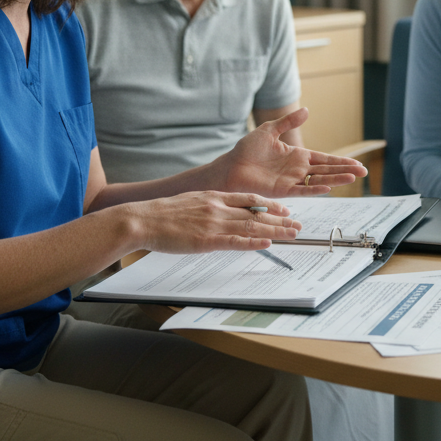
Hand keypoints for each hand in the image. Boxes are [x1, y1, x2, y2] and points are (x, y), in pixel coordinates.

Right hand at [127, 192, 301, 252]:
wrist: (142, 219)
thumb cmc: (161, 213)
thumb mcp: (190, 201)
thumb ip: (208, 206)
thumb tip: (220, 213)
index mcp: (214, 196)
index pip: (249, 199)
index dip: (270, 205)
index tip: (284, 209)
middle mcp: (218, 207)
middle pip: (256, 214)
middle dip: (280, 220)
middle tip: (298, 225)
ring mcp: (213, 223)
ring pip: (252, 227)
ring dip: (275, 231)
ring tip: (293, 234)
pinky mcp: (206, 240)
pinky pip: (235, 242)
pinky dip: (253, 243)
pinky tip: (267, 244)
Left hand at [213, 107, 366, 196]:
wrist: (230, 167)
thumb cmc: (246, 150)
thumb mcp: (269, 130)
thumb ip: (288, 122)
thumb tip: (306, 110)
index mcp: (297, 156)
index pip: (324, 159)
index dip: (340, 161)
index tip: (357, 163)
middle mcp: (297, 170)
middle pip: (327, 170)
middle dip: (345, 171)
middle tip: (364, 171)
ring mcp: (291, 181)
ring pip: (319, 181)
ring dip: (336, 179)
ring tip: (353, 178)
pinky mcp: (282, 190)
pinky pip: (302, 190)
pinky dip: (315, 189)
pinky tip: (328, 187)